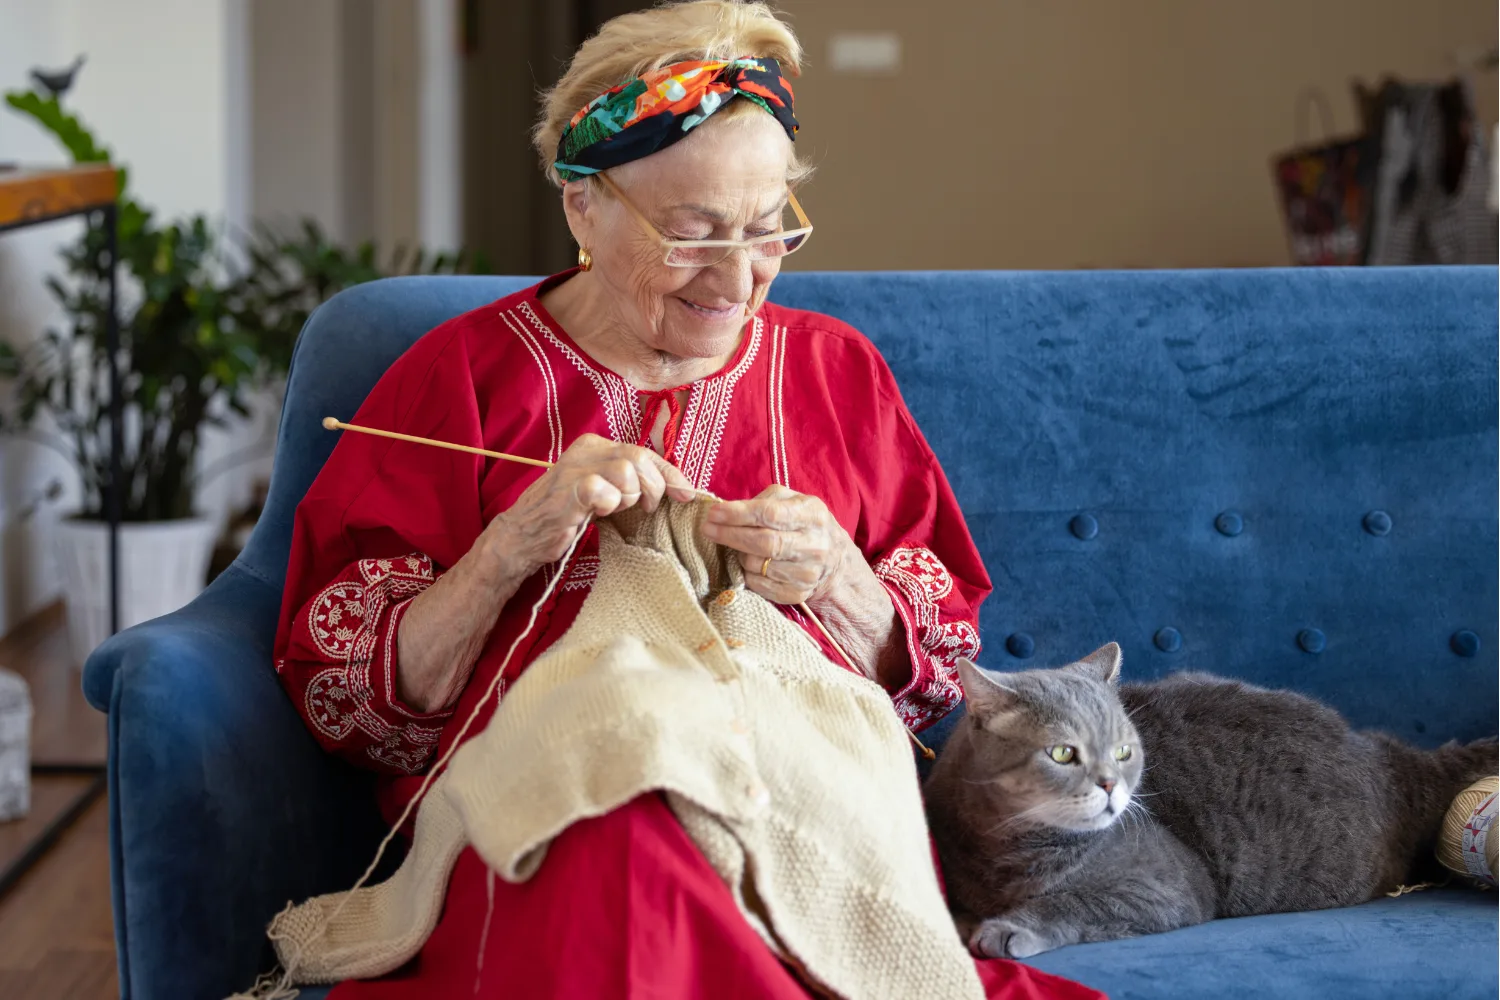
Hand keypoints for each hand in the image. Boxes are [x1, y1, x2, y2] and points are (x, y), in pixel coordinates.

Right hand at [485, 434, 694, 576]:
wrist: (522, 535)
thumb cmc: (567, 515)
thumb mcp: (604, 492)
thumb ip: (631, 482)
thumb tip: (674, 486)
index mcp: (596, 446)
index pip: (645, 452)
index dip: (671, 473)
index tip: (686, 494)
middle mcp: (586, 450)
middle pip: (641, 458)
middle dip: (654, 487)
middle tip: (647, 508)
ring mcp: (575, 468)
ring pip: (627, 471)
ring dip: (629, 497)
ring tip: (614, 509)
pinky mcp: (567, 490)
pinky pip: (603, 490)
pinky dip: (608, 504)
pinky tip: (597, 512)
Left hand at [700, 485, 854, 605]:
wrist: (836, 562)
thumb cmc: (805, 525)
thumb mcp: (793, 501)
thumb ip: (764, 501)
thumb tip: (727, 511)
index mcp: (813, 515)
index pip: (770, 514)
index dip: (738, 514)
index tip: (714, 513)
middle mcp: (814, 545)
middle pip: (763, 542)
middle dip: (729, 535)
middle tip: (708, 528)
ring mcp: (806, 573)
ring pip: (757, 565)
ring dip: (738, 554)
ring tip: (736, 545)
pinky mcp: (796, 594)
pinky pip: (758, 585)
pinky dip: (746, 573)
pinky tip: (748, 563)